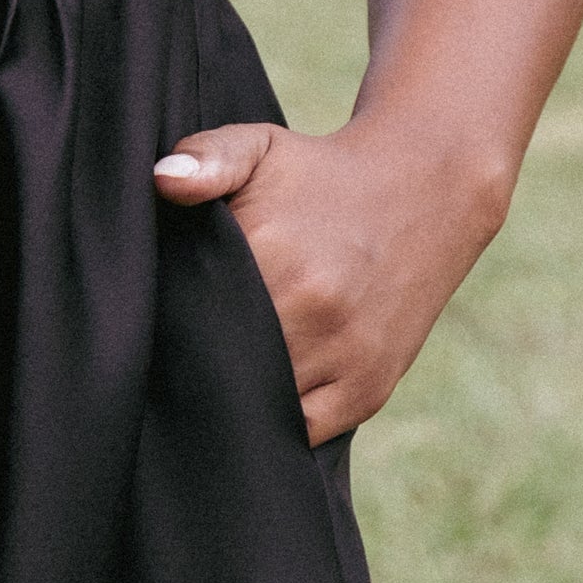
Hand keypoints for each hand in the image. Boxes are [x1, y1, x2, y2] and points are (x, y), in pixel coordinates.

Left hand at [151, 115, 507, 443]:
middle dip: (196, 367)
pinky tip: (258, 400)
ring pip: (260, 409)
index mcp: (275, 255)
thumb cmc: (322, 174)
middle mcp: (313, 313)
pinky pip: (301, 434)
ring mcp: (345, 360)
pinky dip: (276, 424)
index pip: (188, 319)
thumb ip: (208, 158)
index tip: (155, 324)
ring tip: (217, 378)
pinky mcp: (367, 392)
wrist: (426, 192)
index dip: (166, 328)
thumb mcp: (262, 148)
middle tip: (179, 358)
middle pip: (221, 370)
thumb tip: (163, 179)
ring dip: (234, 403)